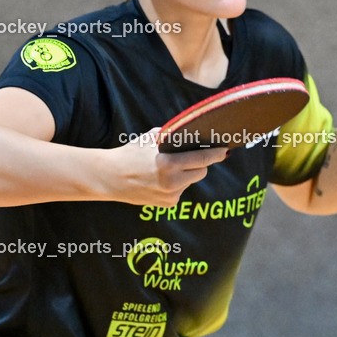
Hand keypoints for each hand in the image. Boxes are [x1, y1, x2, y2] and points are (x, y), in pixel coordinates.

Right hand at [101, 128, 227, 206]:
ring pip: (191, 181)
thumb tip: (196, 133)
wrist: (110, 178)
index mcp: (168, 163)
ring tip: (166, 169)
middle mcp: (172, 182)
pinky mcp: (168, 204)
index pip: (203, 159)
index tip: (225, 149)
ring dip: (186, 174)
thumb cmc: (131, 153)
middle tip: (191, 157)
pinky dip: (177, 184)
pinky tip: (160, 180)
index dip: (216, 154)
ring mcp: (170, 195)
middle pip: (201, 172)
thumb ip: (174, 136)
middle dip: (200, 164)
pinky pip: (181, 190)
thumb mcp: (151, 138)